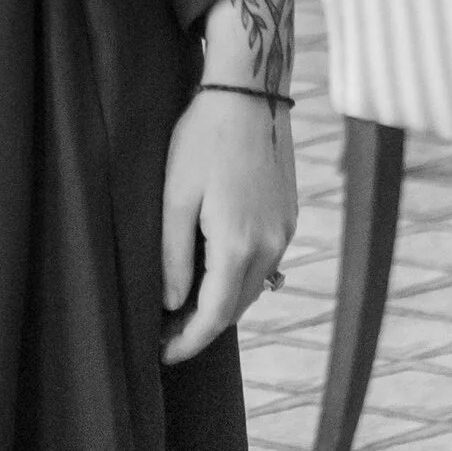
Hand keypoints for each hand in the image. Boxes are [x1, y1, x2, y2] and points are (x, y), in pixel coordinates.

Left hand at [160, 86, 295, 364]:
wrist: (248, 95)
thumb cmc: (203, 139)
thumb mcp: (175, 195)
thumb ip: (172, 255)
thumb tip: (172, 303)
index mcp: (237, 245)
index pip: (213, 316)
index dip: (188, 342)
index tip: (163, 355)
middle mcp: (269, 246)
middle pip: (235, 309)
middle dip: (202, 328)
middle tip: (166, 335)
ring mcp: (283, 233)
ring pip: (252, 288)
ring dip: (222, 304)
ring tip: (185, 310)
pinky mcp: (288, 217)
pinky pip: (264, 263)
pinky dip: (239, 278)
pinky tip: (215, 273)